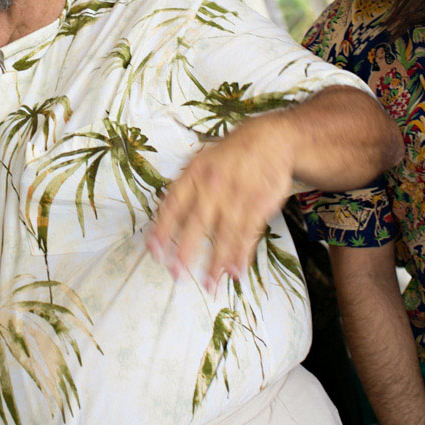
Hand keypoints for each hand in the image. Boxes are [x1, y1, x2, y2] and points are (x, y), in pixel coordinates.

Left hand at [146, 114, 294, 290]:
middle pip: (196, 223)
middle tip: (176, 275)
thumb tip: (163, 218)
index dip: (162, 230)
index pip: (172, 205)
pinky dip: (241, 254)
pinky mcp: (259, 204)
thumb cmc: (230, 155)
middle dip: (185, 252)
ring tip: (208, 284)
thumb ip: (183, 189)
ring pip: (224, 234)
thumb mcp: (201, 162)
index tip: (154, 251)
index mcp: (194, 174)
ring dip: (215, 262)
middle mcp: (213, 186)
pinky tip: (235, 271)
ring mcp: (238, 196)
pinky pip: (248, 233)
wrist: (270, 140)